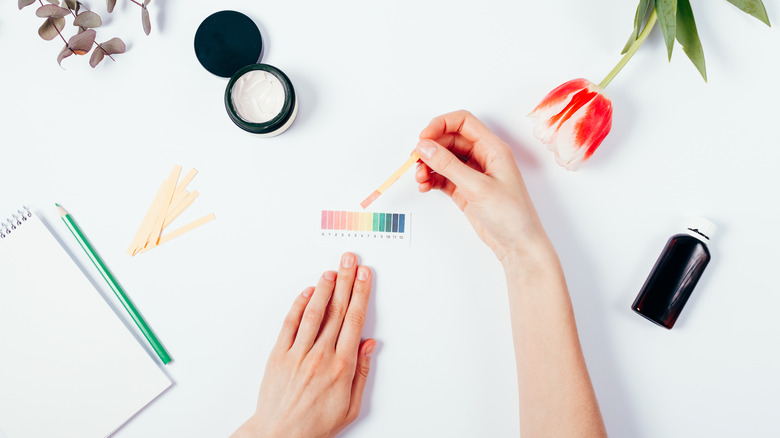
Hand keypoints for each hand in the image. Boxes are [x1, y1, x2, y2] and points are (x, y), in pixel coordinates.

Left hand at [231, 253, 375, 437]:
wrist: (280, 435)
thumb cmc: (316, 424)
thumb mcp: (351, 406)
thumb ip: (362, 372)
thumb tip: (369, 344)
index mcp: (341, 367)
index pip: (354, 321)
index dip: (360, 294)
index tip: (365, 276)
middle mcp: (320, 356)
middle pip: (337, 310)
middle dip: (346, 281)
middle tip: (350, 261)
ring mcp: (297, 354)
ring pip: (314, 312)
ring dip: (324, 288)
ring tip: (331, 271)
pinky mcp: (278, 355)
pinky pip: (290, 324)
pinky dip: (299, 305)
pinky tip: (308, 292)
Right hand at [415, 110, 549, 261]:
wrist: (518, 245)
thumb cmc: (512, 215)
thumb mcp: (478, 187)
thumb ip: (449, 165)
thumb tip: (426, 147)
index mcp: (493, 149)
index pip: (463, 122)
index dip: (440, 125)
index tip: (423, 138)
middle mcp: (483, 157)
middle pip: (449, 140)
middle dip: (431, 148)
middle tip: (416, 161)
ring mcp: (473, 174)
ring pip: (444, 159)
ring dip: (429, 165)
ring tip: (420, 178)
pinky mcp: (465, 190)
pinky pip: (443, 177)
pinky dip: (432, 179)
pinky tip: (425, 186)